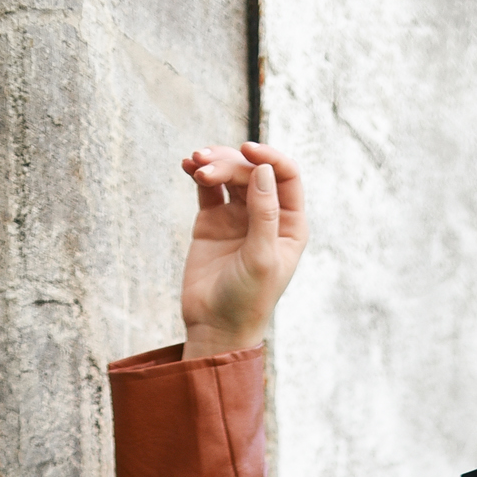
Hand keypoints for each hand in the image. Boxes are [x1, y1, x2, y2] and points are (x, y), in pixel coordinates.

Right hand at [179, 143, 307, 357]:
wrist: (215, 327)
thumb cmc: (247, 300)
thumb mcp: (261, 258)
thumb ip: (264, 213)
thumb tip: (263, 169)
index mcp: (289, 225)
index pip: (286, 176)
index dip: (269, 156)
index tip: (246, 150)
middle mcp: (267, 216)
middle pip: (252, 171)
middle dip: (229, 163)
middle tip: (204, 169)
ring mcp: (239, 216)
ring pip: (229, 174)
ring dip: (212, 162)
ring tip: (193, 164)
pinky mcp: (213, 220)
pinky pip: (208, 186)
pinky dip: (197, 172)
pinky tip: (186, 165)